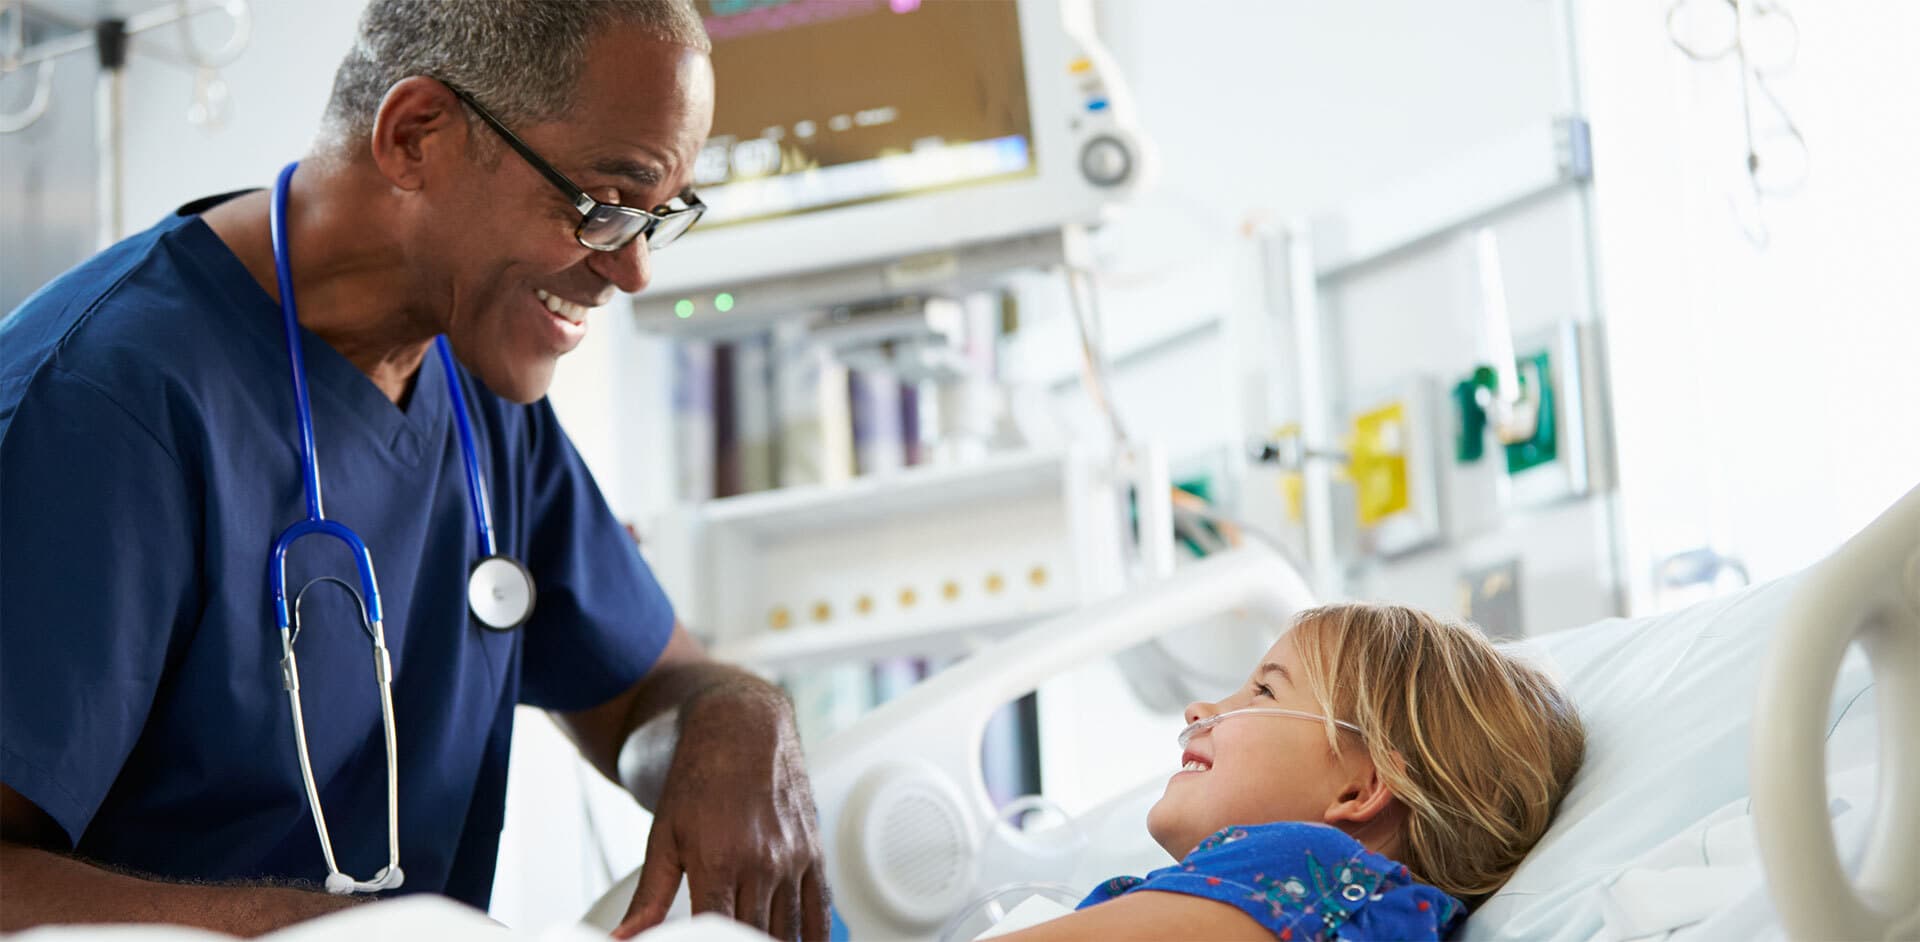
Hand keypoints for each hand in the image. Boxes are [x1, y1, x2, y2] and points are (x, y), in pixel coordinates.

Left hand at [613, 686, 828, 940]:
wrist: (741, 729)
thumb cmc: (700, 778)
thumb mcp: (664, 838)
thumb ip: (649, 898)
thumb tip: (622, 939)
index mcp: (718, 861)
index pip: (716, 933)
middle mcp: (761, 862)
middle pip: (753, 936)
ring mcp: (792, 859)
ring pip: (787, 930)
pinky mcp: (812, 852)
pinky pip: (820, 909)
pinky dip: (813, 937)